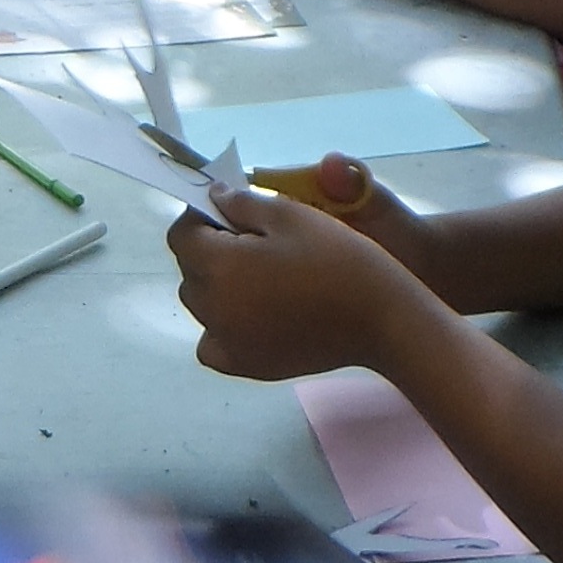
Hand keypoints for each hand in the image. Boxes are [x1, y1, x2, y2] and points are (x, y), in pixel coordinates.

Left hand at [173, 186, 421, 381]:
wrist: (380, 318)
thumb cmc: (338, 258)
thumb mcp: (291, 214)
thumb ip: (242, 203)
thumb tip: (213, 197)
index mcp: (219, 265)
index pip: (181, 235)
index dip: (200, 217)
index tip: (228, 211)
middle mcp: (211, 307)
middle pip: (189, 271)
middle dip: (208, 250)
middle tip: (250, 241)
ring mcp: (227, 341)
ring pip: (201, 305)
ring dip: (215, 286)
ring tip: (257, 277)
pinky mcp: (246, 365)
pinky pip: (212, 344)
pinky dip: (220, 327)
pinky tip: (249, 315)